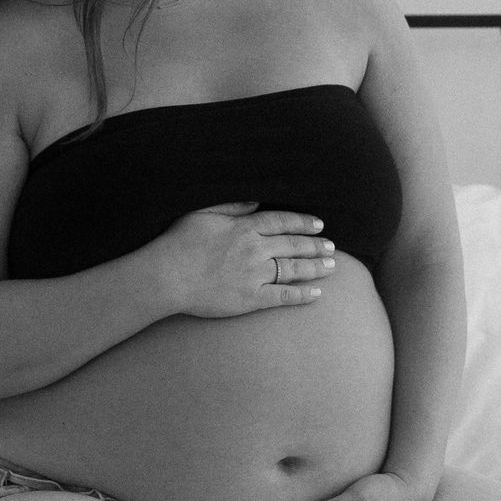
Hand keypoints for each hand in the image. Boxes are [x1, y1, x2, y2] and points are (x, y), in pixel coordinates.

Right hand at [157, 203, 336, 319]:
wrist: (168, 276)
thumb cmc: (180, 242)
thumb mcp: (203, 213)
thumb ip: (232, 205)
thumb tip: (255, 201)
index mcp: (245, 227)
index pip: (282, 222)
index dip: (303, 222)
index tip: (319, 224)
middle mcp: (255, 250)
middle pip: (293, 245)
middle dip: (315, 245)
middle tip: (332, 246)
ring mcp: (255, 275)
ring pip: (293, 269)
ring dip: (315, 267)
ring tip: (332, 266)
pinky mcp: (251, 298)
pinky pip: (283, 296)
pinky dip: (302, 294)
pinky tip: (317, 293)